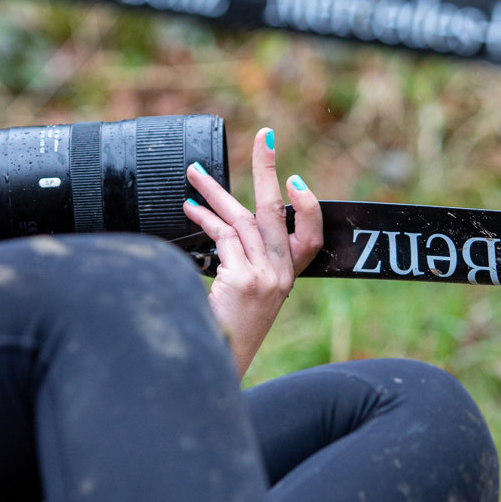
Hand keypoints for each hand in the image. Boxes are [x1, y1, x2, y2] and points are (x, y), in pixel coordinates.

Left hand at [183, 128, 322, 376]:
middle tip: (264, 136)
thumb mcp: (244, 294)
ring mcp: (264, 277)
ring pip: (240, 219)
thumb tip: (221, 222)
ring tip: (193, 174)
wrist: (219, 364)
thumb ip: (242, 260)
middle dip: (267, 168)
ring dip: (214, 192)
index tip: (293, 180)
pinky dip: (205, 220)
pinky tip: (190, 209)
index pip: (310, 235)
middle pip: (275, 212)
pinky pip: (223, 237)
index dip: (307, 206)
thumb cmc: (228, 330)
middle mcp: (281, 276)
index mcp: (286, 277)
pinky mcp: (243, 280)